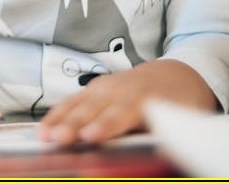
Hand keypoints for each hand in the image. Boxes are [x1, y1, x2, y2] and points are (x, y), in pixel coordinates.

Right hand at [38, 59, 216, 144]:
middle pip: (93, 110)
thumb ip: (167, 135)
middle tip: (59, 138)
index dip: (105, 126)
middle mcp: (120, 90)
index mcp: (145, 99)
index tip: (89, 136)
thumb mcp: (185, 120)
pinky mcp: (93, 89)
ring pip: (78, 104)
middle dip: (74, 124)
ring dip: (59, 120)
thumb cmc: (180, 104)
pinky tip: (44, 130)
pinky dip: (56, 115)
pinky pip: (71, 102)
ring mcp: (104, 87)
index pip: (121, 115)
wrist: (175, 75)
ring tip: (44, 136)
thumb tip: (154, 153)